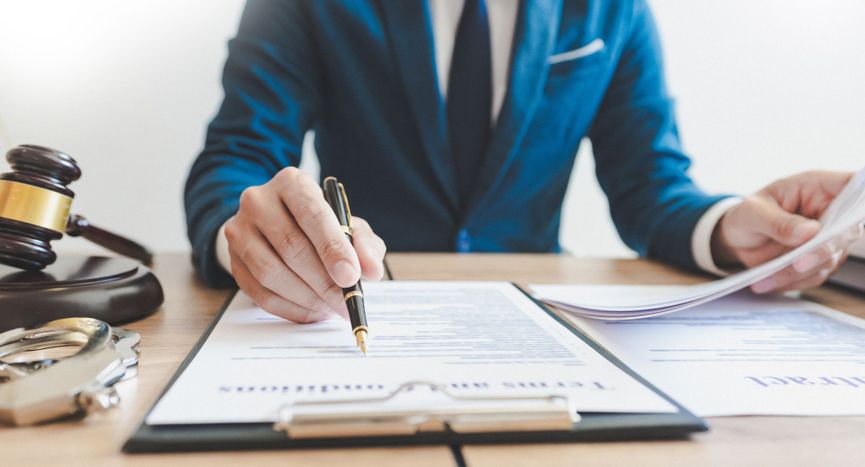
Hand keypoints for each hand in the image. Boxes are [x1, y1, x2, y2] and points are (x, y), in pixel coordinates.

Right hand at [224, 167, 386, 321]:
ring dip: (306, 297)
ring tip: (330, 307)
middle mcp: (259, 201)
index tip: (351, 277)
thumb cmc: (318, 224)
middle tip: (345, 302)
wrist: (275, 224)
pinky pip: (259, 292)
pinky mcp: (233, 259)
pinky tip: (312, 310)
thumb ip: (365, 244)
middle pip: (291, 246)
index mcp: (292, 183)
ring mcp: (240, 230)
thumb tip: (371, 270)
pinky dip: (290, 307)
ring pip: (271, 272)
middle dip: (323, 281)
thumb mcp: (347, 224)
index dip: (333, 248)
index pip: (312, 215)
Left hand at [711, 170, 863, 293]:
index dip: (861, 194)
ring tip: (767, 277)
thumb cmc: (747, 215)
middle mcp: (830, 212)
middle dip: (823, 250)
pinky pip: (814, 275)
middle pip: (846, 230)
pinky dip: (791, 282)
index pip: (852, 183)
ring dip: (799, 272)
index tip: (851, 216)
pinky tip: (767, 282)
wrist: (736, 239)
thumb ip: (779, 221)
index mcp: (817, 187)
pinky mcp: (819, 261)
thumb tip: (809, 231)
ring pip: (829, 258)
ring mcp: (827, 238)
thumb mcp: (753, 212)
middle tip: (798, 264)